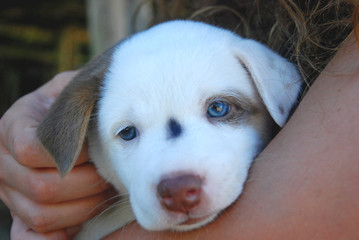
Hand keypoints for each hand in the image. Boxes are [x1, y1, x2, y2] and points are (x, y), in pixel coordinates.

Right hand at [0, 71, 115, 238]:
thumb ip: (84, 96)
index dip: (71, 154)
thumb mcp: (78, 90)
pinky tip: (75, 231)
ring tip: (102, 192)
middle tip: (107, 176)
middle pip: (41, 187)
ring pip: (40, 214)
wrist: (68, 126)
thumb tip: (110, 111)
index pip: (32, 150)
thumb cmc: (79, 106)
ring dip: (81, 208)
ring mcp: (10, 191)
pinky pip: (27, 237)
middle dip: (85, 185)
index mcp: (14, 126)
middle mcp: (4, 161)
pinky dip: (50, 239)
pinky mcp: (20, 214)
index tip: (95, 151)